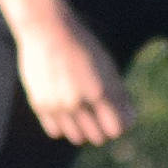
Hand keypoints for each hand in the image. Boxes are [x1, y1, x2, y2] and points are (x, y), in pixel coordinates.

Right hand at [11, 7, 135, 145]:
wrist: (46, 30)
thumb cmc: (82, 47)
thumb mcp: (107, 67)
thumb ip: (119, 95)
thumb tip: (129, 121)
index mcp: (99, 91)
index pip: (117, 129)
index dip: (121, 125)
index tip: (119, 117)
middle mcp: (77, 101)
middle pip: (98, 137)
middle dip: (103, 129)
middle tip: (100, 114)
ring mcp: (56, 104)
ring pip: (76, 138)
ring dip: (83, 130)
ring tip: (83, 114)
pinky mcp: (39, 104)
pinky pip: (56, 131)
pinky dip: (63, 126)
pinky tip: (66, 112)